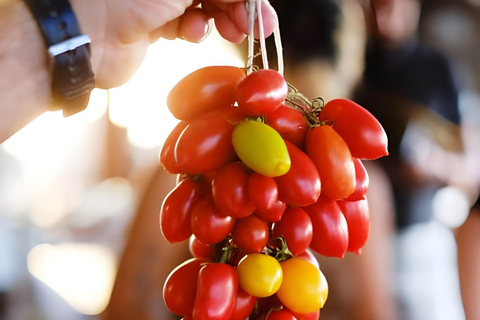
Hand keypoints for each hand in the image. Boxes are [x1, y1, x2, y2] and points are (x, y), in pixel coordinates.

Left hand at [71, 0, 275, 88]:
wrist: (88, 36)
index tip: (259, 10)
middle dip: (239, 7)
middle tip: (258, 29)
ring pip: (204, 6)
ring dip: (220, 20)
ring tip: (232, 34)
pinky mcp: (154, 22)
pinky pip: (186, 24)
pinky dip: (193, 30)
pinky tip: (189, 34)